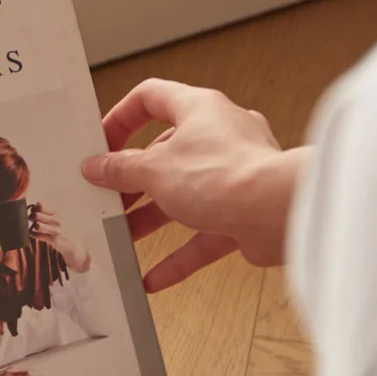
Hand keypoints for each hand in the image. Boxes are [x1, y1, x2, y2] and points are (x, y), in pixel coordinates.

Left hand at [31, 201, 90, 271]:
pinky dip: (33, 234)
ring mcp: (55, 230)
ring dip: (33, 226)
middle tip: (31, 219)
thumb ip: (48, 213)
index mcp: (57, 214)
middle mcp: (56, 220)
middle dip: (31, 217)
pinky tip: (34, 234)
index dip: (34, 208)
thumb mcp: (59, 219)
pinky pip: (38, 236)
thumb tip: (35, 205)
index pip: (41, 206)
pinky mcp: (53, 240)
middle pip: (37, 215)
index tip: (32, 211)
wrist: (75, 245)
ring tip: (34, 227)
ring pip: (38, 226)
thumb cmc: (65, 231)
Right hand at [81, 78, 306, 292]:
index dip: (121, 118)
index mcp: (198, 109)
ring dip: (151, 218)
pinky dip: (179, 255)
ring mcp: (235, 175)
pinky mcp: (246, 212)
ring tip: (123, 236)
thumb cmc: (225, 175)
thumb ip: (120, 169)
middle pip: (165, 153)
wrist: (279, 214)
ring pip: (183, 194)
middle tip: (108, 196)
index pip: (151, 98)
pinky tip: (154, 277)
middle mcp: (220, 136)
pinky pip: (205, 233)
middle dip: (133, 180)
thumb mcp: (153, 169)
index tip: (101, 144)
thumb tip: (97, 167)